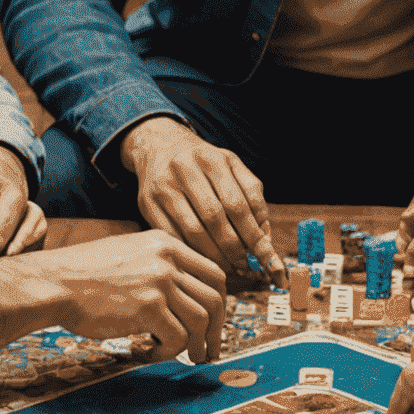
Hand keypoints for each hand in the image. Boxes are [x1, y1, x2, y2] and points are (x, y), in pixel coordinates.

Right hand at [51, 229, 227, 363]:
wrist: (53, 282)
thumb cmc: (84, 275)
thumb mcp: (129, 253)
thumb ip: (159, 267)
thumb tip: (184, 298)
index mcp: (166, 243)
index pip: (213, 272)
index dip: (219, 302)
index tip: (215, 323)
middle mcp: (168, 259)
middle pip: (215, 296)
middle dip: (218, 329)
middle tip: (210, 350)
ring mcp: (160, 281)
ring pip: (202, 319)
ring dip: (197, 345)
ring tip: (186, 357)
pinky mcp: (148, 307)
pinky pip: (178, 337)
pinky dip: (169, 352)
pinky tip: (150, 353)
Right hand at [121, 116, 286, 284]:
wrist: (159, 146)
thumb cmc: (204, 163)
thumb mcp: (232, 167)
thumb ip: (252, 197)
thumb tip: (264, 236)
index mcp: (212, 159)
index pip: (237, 204)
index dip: (254, 235)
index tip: (267, 258)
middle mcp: (185, 169)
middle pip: (214, 218)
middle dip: (234, 248)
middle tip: (246, 265)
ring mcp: (163, 187)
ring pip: (193, 231)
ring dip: (214, 255)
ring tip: (229, 266)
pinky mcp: (146, 204)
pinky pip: (173, 236)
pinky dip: (192, 252)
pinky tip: (204, 259)